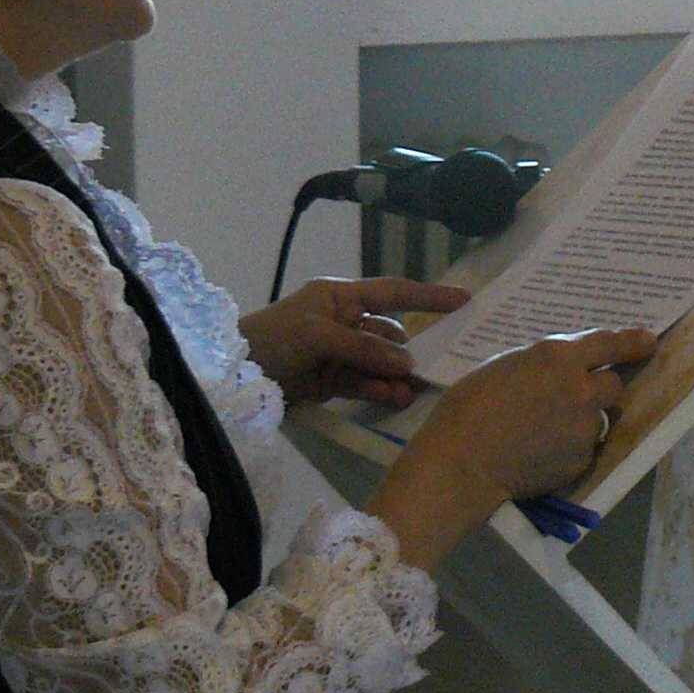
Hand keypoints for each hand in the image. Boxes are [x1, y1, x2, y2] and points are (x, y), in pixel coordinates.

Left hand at [239, 275, 466, 408]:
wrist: (229, 374)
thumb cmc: (271, 337)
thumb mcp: (317, 335)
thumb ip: (362, 349)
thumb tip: (406, 362)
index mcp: (341, 297)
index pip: (393, 292)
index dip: (428, 295)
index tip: (464, 301)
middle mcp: (345, 322)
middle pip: (389, 335)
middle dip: (409, 353)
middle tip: (432, 371)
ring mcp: (339, 353)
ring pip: (379, 363)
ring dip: (395, 377)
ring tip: (409, 394)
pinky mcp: (331, 381)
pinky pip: (364, 383)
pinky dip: (378, 391)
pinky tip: (392, 399)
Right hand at [368, 326, 657, 571]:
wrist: (463, 461)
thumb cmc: (469, 406)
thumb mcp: (506, 365)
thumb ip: (543, 364)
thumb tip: (562, 370)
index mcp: (558, 357)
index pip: (609, 344)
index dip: (631, 342)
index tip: (647, 341)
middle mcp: (581, 389)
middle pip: (614, 386)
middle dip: (601, 389)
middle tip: (578, 397)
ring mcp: (584, 427)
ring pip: (599, 419)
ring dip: (583, 421)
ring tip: (546, 431)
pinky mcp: (581, 460)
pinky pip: (585, 449)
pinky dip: (570, 449)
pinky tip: (541, 453)